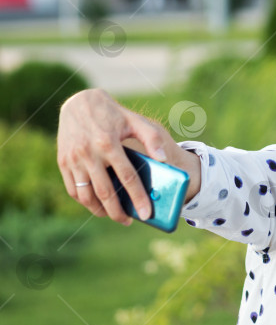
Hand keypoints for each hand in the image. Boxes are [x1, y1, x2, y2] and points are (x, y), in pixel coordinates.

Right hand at [57, 89, 199, 224]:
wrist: (79, 102)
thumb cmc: (113, 114)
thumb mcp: (135, 121)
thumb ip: (152, 138)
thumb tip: (163, 160)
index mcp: (108, 144)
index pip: (127, 178)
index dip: (138, 198)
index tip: (147, 214)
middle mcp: (88, 153)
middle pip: (105, 192)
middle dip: (118, 212)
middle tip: (130, 222)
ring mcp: (73, 158)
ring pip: (86, 195)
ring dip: (100, 210)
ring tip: (114, 216)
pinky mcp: (62, 161)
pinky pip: (72, 188)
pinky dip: (84, 201)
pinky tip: (97, 205)